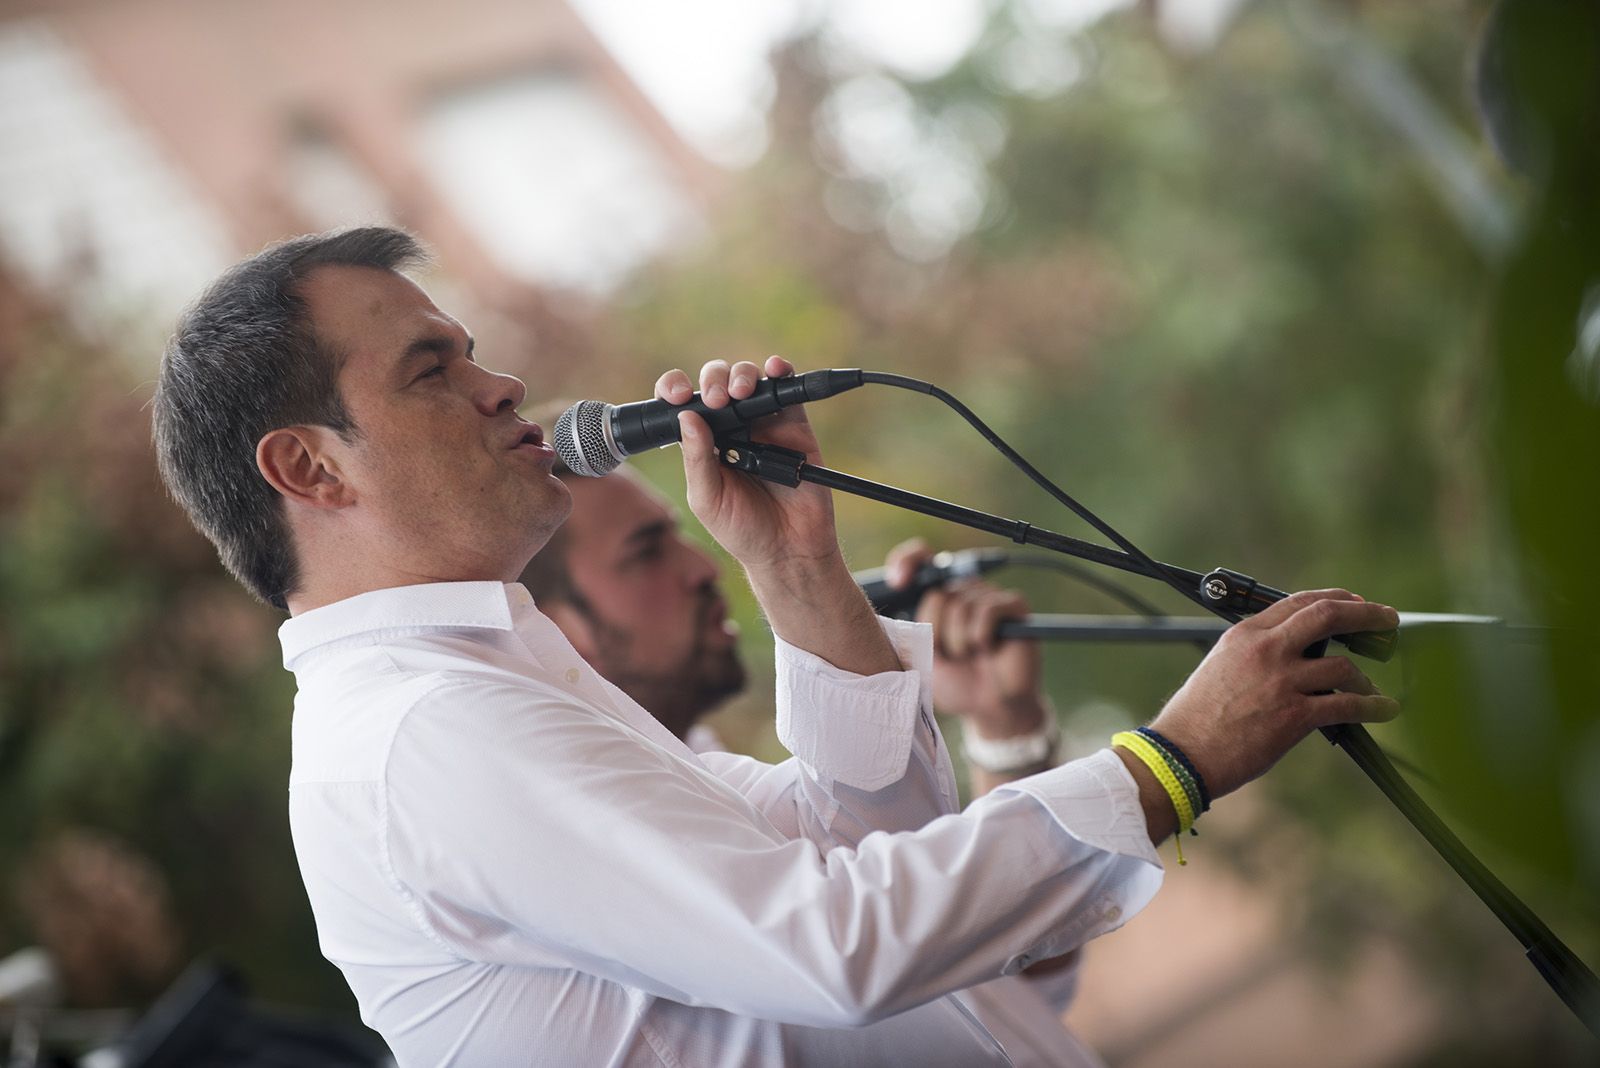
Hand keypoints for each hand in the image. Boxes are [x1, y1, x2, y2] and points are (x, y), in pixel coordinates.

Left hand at [661, 357, 839, 575]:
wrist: (790, 548)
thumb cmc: (743, 529)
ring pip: (748, 379)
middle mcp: (730, 427)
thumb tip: (686, 416)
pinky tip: (775, 368)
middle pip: (715, 383)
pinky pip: (787, 388)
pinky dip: (780, 371)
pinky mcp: (793, 424)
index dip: (674, 390)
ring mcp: (762, 423)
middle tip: (716, 400)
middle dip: (712, 381)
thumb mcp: (708, 499)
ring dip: (742, 375)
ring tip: (741, 392)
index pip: (681, 406)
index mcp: (702, 443)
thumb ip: (697, 459)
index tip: (676, 395)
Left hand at [886, 539, 1046, 738]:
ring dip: (959, 641)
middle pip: (938, 593)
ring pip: (961, 605)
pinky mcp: (1014, 606)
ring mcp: (989, 596)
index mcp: (939, 597)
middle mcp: (963, 590)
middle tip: (950, 654)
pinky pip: (988, 610)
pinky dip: (981, 635)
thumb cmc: (956, 682)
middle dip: (937, 631)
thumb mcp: (920, 656)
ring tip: (970, 656)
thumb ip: (907, 628)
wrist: (991, 708)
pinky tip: (988, 649)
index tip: (896, 582)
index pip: (920, 559)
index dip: (907, 561)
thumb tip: (893, 597)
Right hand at [1143, 589, 1400, 800]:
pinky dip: (1373, 707)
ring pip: (1343, 666)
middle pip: (1327, 615)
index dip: (1334, 598)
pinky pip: (1347, 705)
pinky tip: (1384, 709)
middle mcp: (1265, 649)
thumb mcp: (1221, 666)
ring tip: (1371, 689)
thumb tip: (1293, 655)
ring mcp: (1282, 681)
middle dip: (1365, 613)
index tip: (1354, 602)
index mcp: (1244, 634)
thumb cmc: (1197, 717)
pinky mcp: (1295, 715)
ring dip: (1364, 678)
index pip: (1298, 602)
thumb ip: (1255, 653)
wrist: (1183, 753)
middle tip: (1386, 618)